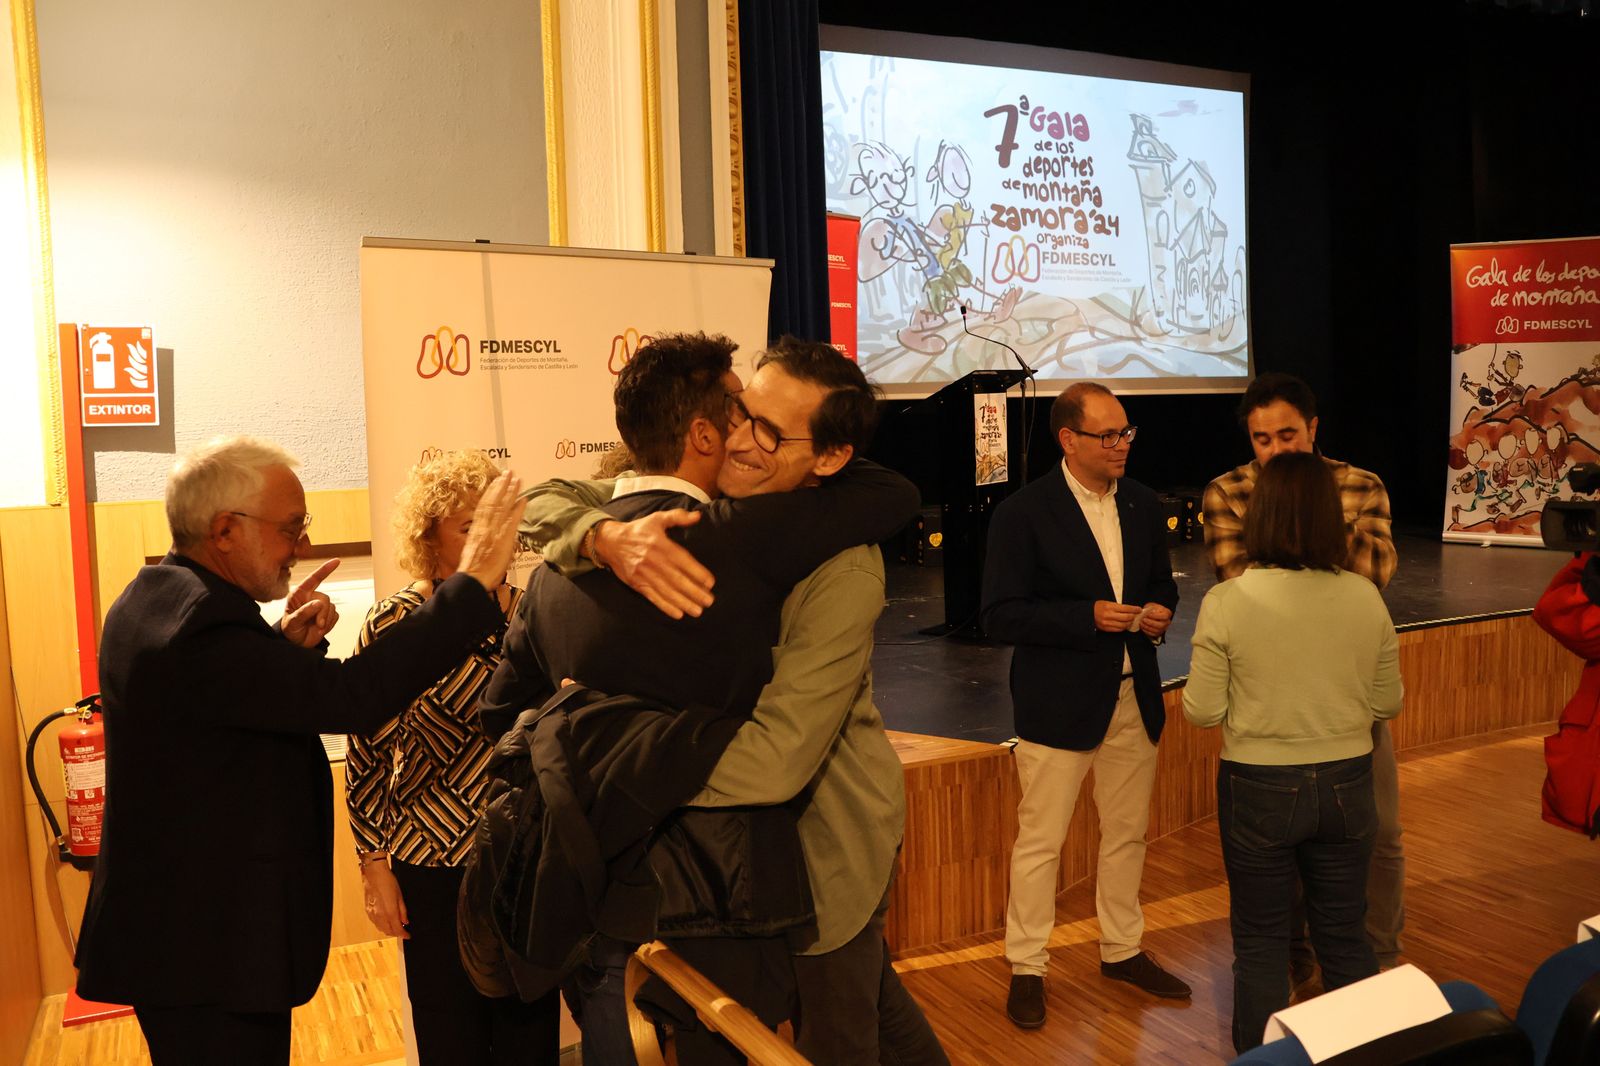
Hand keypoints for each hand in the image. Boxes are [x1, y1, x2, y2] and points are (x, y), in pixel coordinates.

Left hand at [281, 559, 339, 647]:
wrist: (297, 643)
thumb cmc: (290, 630)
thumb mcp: (292, 623)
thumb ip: (303, 612)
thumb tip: (318, 604)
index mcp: (299, 594)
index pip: (313, 579)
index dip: (325, 570)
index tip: (336, 561)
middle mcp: (311, 597)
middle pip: (325, 598)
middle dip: (323, 612)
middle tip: (318, 625)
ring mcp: (321, 606)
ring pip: (332, 607)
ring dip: (326, 620)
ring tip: (317, 628)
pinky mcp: (329, 614)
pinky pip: (336, 615)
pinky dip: (330, 624)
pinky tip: (321, 628)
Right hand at [360, 860, 409, 939]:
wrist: (374, 874)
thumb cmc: (389, 882)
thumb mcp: (400, 896)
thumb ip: (403, 911)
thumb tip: (405, 921)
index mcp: (389, 912)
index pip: (397, 930)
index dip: (403, 934)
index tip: (408, 935)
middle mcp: (380, 916)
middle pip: (388, 931)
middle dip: (396, 933)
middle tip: (403, 930)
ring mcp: (372, 914)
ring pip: (381, 928)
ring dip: (388, 930)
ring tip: (395, 925)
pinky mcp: (367, 911)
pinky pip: (375, 923)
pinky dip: (381, 925)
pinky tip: (386, 920)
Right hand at [459, 472, 524, 590]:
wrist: (472, 579)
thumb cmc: (472, 570)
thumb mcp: (473, 549)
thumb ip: (481, 538)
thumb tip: (488, 534)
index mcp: (476, 529)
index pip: (484, 506)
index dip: (490, 492)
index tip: (496, 481)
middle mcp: (484, 527)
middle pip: (493, 501)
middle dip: (501, 485)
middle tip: (509, 472)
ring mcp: (494, 532)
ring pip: (502, 507)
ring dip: (510, 492)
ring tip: (517, 479)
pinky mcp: (503, 539)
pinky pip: (512, 521)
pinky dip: (518, 509)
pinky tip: (524, 499)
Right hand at [593, 511, 715, 618]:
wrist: (610, 542)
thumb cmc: (639, 530)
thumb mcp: (657, 518)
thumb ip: (678, 517)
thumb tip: (697, 516)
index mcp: (661, 545)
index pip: (682, 561)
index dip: (697, 572)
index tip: (710, 583)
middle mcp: (653, 561)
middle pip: (677, 579)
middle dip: (694, 592)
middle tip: (709, 601)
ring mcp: (644, 574)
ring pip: (666, 591)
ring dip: (683, 602)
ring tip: (698, 611)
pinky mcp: (637, 584)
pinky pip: (653, 597)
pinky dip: (665, 606)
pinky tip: (678, 614)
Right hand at [1093, 600, 1141, 632]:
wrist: (1088, 614)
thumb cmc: (1098, 607)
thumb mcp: (1107, 603)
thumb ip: (1118, 606)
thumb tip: (1130, 610)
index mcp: (1110, 606)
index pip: (1126, 608)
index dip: (1134, 609)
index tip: (1139, 609)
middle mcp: (1109, 615)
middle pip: (1127, 617)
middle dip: (1133, 616)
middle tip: (1136, 615)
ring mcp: (1108, 623)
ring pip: (1124, 625)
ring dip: (1130, 623)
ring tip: (1131, 620)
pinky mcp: (1107, 629)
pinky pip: (1119, 629)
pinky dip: (1124, 627)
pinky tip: (1125, 624)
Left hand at [1139, 602, 1173, 637]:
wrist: (1152, 614)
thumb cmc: (1153, 609)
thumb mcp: (1152, 606)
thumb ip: (1150, 609)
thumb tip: (1147, 613)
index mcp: (1167, 613)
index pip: (1164, 616)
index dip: (1156, 616)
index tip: (1148, 614)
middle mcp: (1167, 622)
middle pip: (1160, 625)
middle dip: (1150, 623)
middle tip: (1143, 619)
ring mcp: (1163, 628)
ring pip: (1156, 630)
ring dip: (1147, 627)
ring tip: (1141, 623)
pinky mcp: (1158, 633)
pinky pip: (1152, 634)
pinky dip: (1146, 631)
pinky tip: (1142, 626)